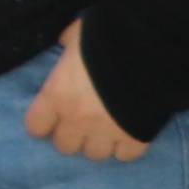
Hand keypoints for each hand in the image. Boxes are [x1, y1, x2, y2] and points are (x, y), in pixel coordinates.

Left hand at [25, 26, 145, 163]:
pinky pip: (125, 156)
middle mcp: (77, 120)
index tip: (51, 118)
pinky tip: (128, 134)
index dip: (43, 123)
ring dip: (98, 144)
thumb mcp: (80, 33)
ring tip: (105, 130)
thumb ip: (69, 42)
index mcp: (57, 95)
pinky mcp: (135, 139)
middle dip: (72, 135)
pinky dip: (126, 148)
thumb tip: (66, 43)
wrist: (152, 52)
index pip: (36, 126)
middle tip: (81, 122)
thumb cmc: (108, 39)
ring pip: (95, 155)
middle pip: (65, 146)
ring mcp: (106, 133)